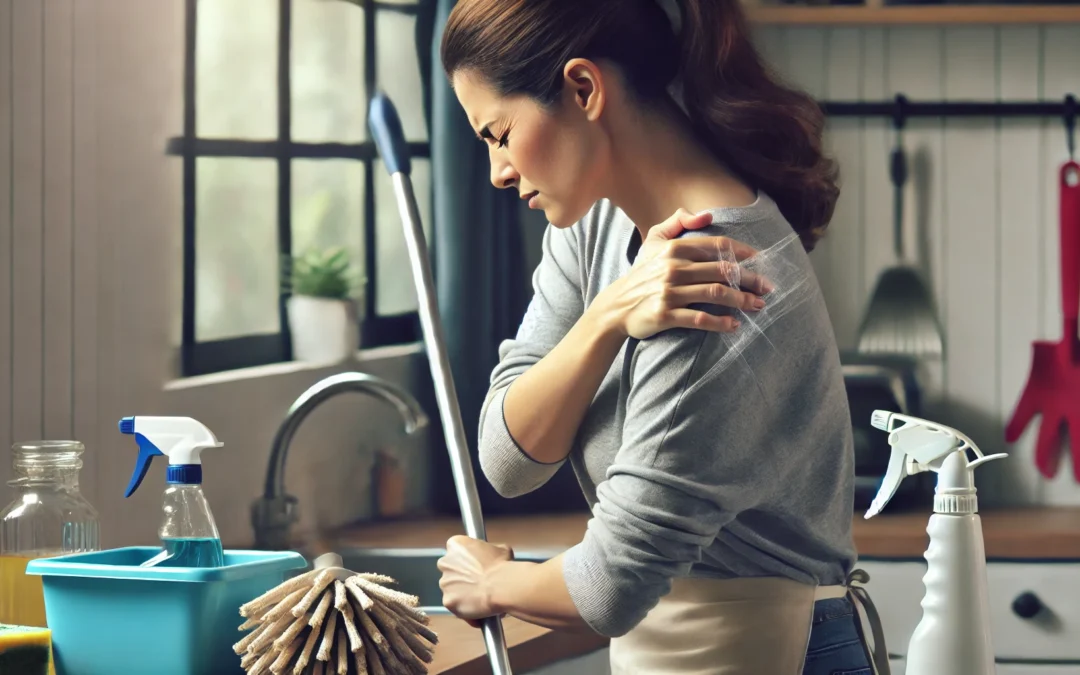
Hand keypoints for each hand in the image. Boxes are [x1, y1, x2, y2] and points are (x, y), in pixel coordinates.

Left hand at [437, 535, 514, 626]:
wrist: (500, 586)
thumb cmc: (501, 566)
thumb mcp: (500, 549)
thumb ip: (489, 551)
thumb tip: (493, 557)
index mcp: (455, 545)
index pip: (456, 550)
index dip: (467, 559)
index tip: (476, 565)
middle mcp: (445, 562)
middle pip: (451, 570)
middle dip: (462, 576)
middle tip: (478, 582)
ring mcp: (444, 583)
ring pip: (452, 590)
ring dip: (463, 593)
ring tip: (481, 597)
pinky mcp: (448, 602)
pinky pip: (456, 607)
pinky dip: (466, 610)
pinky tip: (480, 610)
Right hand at [597, 209, 772, 339]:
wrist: (615, 306)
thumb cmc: (641, 273)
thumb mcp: (653, 241)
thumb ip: (677, 222)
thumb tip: (707, 215)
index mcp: (673, 249)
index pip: (716, 246)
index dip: (742, 252)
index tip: (760, 260)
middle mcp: (672, 269)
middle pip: (721, 271)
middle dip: (749, 280)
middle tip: (767, 288)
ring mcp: (668, 293)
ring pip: (714, 293)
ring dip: (741, 300)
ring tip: (757, 306)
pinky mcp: (664, 315)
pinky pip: (699, 319)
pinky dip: (720, 323)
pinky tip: (734, 325)